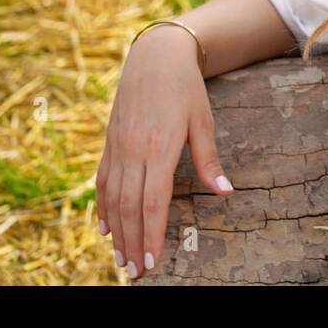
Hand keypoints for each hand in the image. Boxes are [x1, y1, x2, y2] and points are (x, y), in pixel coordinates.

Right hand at [95, 26, 234, 279]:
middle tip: (134, 273)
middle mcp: (133, 149)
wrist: (154, 54)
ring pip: (112, 197)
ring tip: (120, 259)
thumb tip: (225, 192)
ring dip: (116, 232)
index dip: (151, 234)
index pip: (153, 201)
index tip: (152, 261)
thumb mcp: (203, 120)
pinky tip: (105, 227)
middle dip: (132, 243)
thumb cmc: (185, 87)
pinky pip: (102, 180)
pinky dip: (102, 207)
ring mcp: (117, 146)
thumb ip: (209, 158)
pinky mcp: (109, 141)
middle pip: (130, 207)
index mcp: (160, 146)